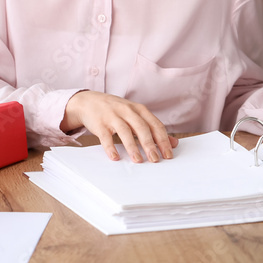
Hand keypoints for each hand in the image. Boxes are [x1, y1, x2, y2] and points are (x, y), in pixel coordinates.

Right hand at [61, 91, 178, 162]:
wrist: (88, 102)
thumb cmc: (116, 111)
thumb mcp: (135, 115)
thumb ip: (153, 128)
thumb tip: (174, 143)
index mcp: (139, 109)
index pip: (155, 124)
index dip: (163, 140)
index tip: (168, 154)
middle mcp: (127, 111)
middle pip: (141, 127)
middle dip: (150, 144)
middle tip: (155, 160)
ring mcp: (112, 116)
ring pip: (125, 131)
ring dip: (132, 147)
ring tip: (138, 160)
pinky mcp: (100, 123)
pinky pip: (106, 136)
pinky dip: (110, 147)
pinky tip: (115, 157)